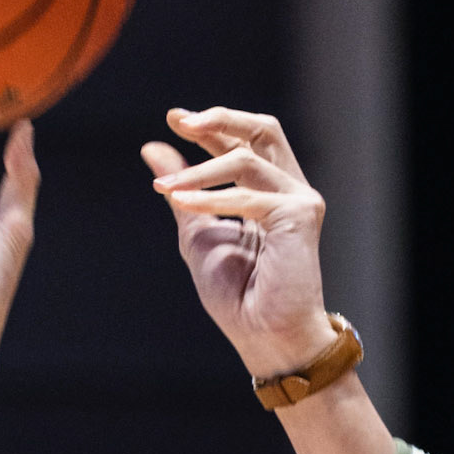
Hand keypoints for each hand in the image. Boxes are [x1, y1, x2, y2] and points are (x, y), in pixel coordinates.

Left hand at [142, 107, 333, 378]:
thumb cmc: (237, 295)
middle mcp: (288, 188)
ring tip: (165, 189)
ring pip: (247, 158)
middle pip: (263, 129)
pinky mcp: (300, 216)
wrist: (264, 335)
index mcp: (267, 190)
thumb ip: (182, 189)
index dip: (211, 125)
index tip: (173, 118)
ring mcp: (298, 200)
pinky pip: (247, 195)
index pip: (243, 141)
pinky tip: (180, 200)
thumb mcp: (197, 231)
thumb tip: (152, 147)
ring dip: (199, 170)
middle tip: (181, 121)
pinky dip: (210, 198)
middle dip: (220, 119)